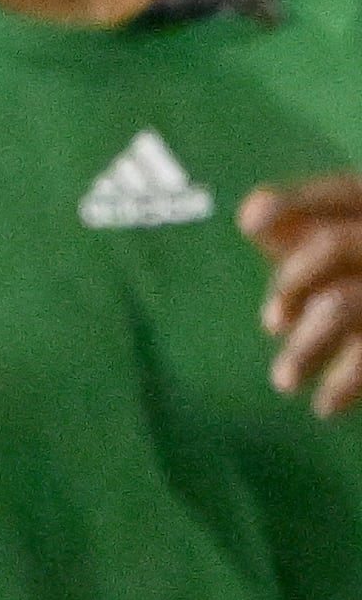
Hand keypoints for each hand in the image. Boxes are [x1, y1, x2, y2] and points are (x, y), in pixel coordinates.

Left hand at [242, 177, 361, 413]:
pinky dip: (350, 383)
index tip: (249, 224)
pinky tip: (325, 405)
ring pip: (347, 305)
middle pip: (339, 246)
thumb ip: (299, 235)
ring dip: (311, 346)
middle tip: (271, 322)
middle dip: (294, 281)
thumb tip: (252, 218)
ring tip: (283, 381)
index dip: (298, 203)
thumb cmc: (355, 286)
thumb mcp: (335, 257)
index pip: (344, 193)